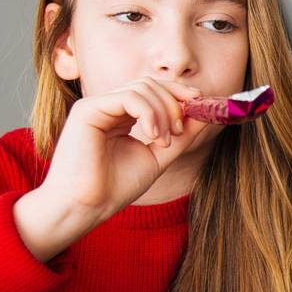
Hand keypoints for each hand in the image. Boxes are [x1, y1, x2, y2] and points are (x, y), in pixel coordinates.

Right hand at [13, 78, 212, 261]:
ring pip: (142, 87)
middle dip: (174, 103)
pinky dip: (149, 112)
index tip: (201, 104)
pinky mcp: (87, 109)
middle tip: (180, 131)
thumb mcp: (159, 156)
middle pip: (150, 84)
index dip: (178, 93)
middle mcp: (108, 108)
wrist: (87, 206)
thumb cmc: (116, 187)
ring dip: (164, 111)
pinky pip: (128, 96)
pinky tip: (153, 135)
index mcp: (121, 117)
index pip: (153, 91)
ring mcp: (96, 106)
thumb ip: (181, 136)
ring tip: (164, 141)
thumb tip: (205, 115)